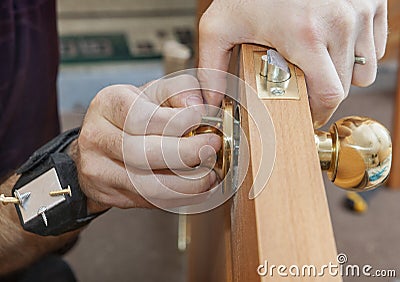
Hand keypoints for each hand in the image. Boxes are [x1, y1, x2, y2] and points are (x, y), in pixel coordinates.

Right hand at [69, 75, 220, 211]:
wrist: (100, 142)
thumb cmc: (134, 114)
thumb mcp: (155, 92)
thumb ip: (181, 90)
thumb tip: (199, 106)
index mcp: (109, 104)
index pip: (144, 118)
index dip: (179, 123)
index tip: (202, 121)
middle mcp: (98, 137)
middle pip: (145, 154)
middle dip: (188, 155)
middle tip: (212, 150)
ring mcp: (99, 169)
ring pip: (149, 186)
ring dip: (188, 185)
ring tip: (210, 176)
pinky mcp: (109, 194)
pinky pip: (150, 202)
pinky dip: (180, 198)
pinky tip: (197, 189)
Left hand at [199, 0, 386, 126]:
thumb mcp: (219, 26)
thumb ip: (212, 68)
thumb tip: (212, 102)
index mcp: (305, 35)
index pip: (329, 95)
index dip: (319, 111)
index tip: (309, 114)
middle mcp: (340, 23)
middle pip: (345, 86)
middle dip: (324, 93)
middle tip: (305, 84)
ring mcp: (360, 11)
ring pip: (364, 68)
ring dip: (342, 74)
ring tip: (317, 63)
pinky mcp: (371, 3)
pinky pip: (375, 46)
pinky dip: (357, 52)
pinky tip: (332, 45)